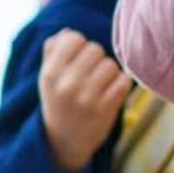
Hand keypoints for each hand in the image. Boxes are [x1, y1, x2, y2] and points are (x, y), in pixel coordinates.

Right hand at [39, 30, 131, 172]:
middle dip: (96, 60)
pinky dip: (120, 85)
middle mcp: (66, 86)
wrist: (64, 141)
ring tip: (98, 86)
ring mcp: (87, 99)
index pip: (74, 39)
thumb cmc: (59, 100)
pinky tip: (109, 94)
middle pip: (96, 49)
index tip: (76, 59)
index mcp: (49, 75)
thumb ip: (54, 51)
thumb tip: (67, 32)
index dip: (79, 46)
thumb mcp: (49, 78)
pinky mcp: (106, 109)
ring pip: (111, 65)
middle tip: (89, 76)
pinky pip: (124, 80)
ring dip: (109, 73)